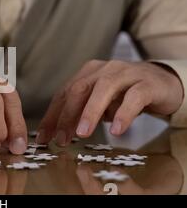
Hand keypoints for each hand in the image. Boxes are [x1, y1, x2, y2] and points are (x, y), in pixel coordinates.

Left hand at [36, 60, 183, 145]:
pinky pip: (134, 97)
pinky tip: (117, 130)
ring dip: (90, 112)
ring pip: (104, 89)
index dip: (52, 115)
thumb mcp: (100, 104)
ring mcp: (126, 73)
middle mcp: (104, 69)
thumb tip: (57, 134)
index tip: (44, 137)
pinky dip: (123, 113)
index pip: (65, 93)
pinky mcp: (147, 83)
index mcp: (88, 73)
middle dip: (67, 115)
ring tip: (83, 134)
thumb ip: (81, 114)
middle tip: (61, 139)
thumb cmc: (125, 95)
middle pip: (79, 89)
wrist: (163, 82)